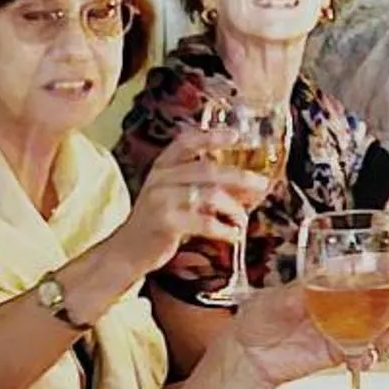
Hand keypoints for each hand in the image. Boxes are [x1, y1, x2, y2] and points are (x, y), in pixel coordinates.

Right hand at [113, 130, 268, 274]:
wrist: (126, 252)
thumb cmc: (158, 222)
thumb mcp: (173, 196)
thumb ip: (200, 186)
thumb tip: (246, 185)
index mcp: (162, 167)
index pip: (186, 142)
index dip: (211, 136)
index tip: (236, 136)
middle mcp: (160, 179)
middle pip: (207, 170)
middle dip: (239, 177)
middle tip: (262, 185)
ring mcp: (161, 200)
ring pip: (209, 195)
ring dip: (234, 208)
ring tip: (243, 219)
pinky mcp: (165, 223)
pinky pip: (204, 222)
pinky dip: (224, 229)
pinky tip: (233, 235)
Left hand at [227, 268, 388, 388]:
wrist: (249, 355)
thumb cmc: (259, 316)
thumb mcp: (276, 298)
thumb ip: (298, 293)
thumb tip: (312, 285)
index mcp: (333, 280)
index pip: (371, 270)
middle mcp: (346, 303)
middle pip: (387, 302)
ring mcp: (346, 328)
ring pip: (383, 329)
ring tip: (387, 338)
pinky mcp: (341, 352)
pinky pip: (365, 354)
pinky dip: (369, 357)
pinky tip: (363, 358)